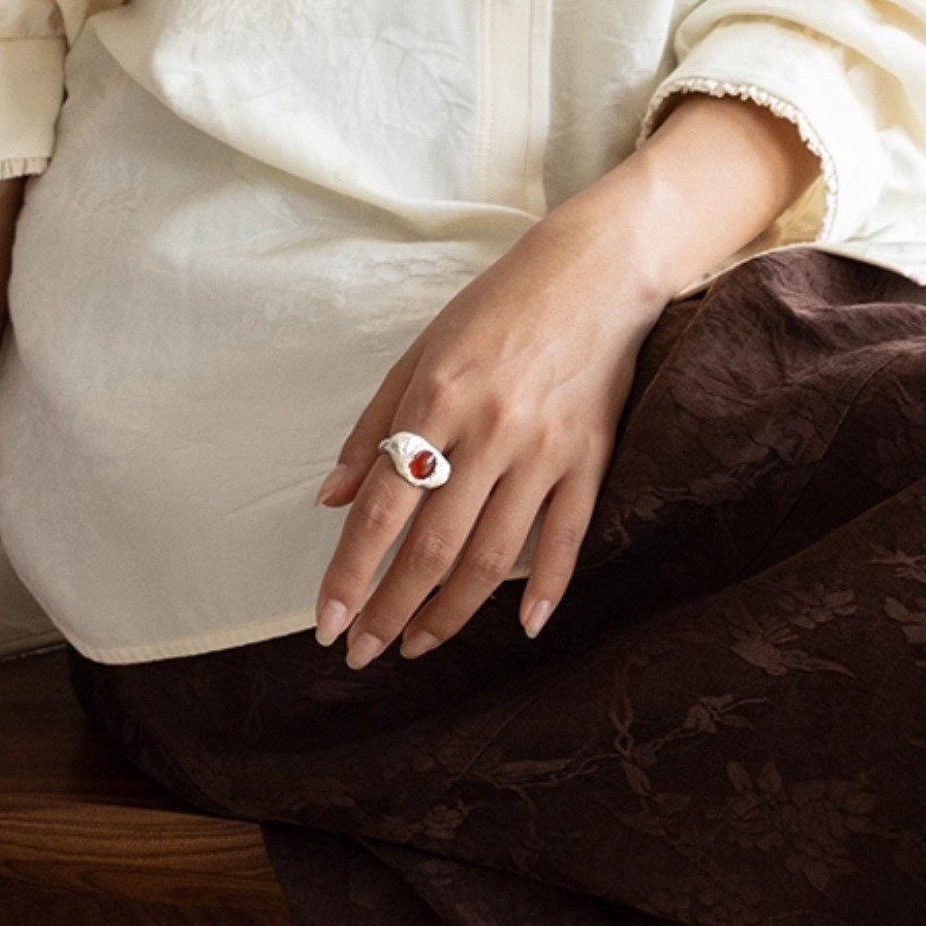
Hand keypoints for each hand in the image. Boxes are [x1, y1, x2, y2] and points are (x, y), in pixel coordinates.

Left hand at [312, 93, 822, 664]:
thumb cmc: (497, 308)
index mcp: (436, 400)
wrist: (596, 271)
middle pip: (433, 547)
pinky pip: (567, 538)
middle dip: (391, 610)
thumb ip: (374, 427)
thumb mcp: (420, 352)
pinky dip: (547, 589)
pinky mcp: (591, 458)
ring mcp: (546, 450)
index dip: (351, 575)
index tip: (328, 624)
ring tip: (417, 646)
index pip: (383, 510)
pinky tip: (520, 628)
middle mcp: (490, 431)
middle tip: (364, 654)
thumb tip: (331, 500)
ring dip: (450, 613)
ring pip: (494, 557)